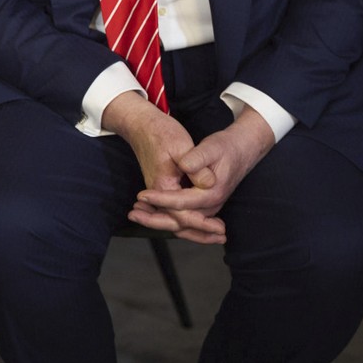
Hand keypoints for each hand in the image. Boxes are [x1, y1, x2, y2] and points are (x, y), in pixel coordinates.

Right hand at [102, 91, 226, 243]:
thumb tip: (210, 183)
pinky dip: (186, 219)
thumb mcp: (181, 145)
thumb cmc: (160, 133)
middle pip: (176, 222)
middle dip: (199, 232)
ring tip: (215, 235)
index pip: (182, 214)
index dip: (202, 223)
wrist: (141, 125)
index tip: (220, 229)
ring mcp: (159, 191)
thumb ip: (196, 166)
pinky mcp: (162, 187)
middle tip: (222, 237)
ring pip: (174, 219)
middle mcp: (159, 193)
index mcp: (162, 185)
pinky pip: (173, 210)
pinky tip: (199, 220)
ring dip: (194, 229)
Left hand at [134, 108, 274, 243]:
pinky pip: (184, 218)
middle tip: (132, 214)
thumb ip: (197, 158)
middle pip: (180, 220)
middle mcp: (211, 205)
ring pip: (181, 223)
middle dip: (154, 219)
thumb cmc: (225, 147)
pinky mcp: (203, 205)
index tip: (141, 195)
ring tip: (135, 215)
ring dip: (158, 221)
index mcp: (211, 193)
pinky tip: (149, 212)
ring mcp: (208, 208)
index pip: (182, 202)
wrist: (241, 149)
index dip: (160, 199)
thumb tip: (185, 165)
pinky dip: (167, 218)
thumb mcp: (211, 147)